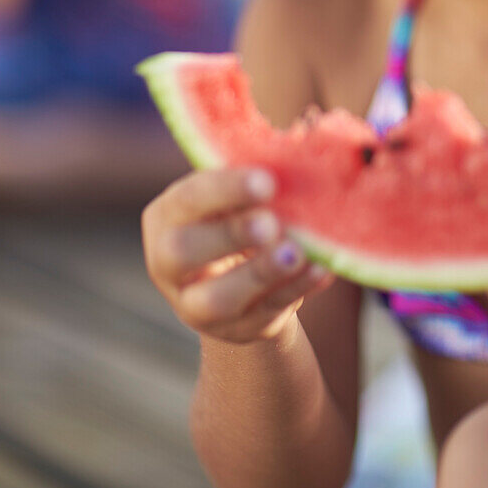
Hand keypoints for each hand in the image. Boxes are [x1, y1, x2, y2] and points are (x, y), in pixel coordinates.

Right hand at [142, 167, 333, 343]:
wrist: (240, 274)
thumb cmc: (237, 214)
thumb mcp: (234, 195)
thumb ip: (252, 181)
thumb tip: (294, 158)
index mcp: (167, 216)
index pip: (188, 199)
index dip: (226, 190)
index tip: (267, 181)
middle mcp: (169, 264)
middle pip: (183, 252)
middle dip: (230, 235)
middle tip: (271, 223)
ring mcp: (198, 305)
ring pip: (219, 299)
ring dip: (261, 273)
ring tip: (296, 253)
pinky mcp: (236, 330)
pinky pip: (265, 314)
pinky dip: (296, 290)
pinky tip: (320, 270)